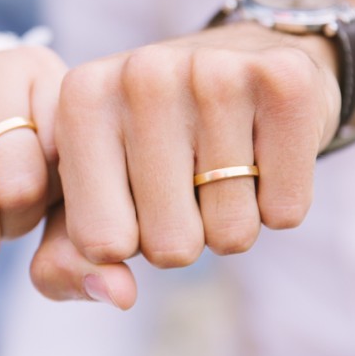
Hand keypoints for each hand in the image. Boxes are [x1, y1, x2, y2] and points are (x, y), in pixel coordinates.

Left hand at [33, 22, 340, 303]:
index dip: (128, 242)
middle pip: (169, 246)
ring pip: (231, 233)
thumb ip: (68, 261)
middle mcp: (143, 74)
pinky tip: (264, 153)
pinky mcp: (286, 80)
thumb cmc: (154, 145)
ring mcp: (216, 72)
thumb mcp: (92, 194)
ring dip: (233, 220)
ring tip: (227, 162)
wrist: (245, 60)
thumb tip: (117, 295)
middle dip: (185, 235)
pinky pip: (284, 211)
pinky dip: (278, 203)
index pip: (101, 242)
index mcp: (81, 100)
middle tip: (189, 180)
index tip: (135, 197)